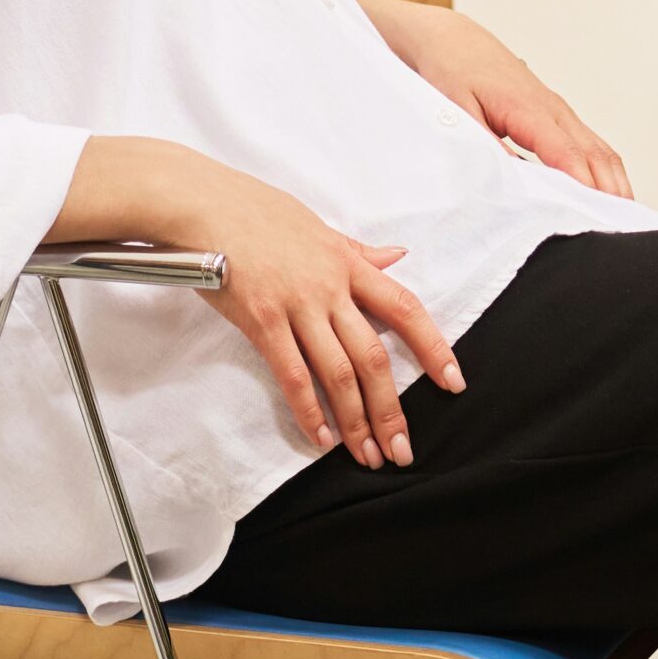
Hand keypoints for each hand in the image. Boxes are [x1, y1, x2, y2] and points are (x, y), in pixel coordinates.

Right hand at [45, 136, 462, 467]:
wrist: (204, 203)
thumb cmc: (256, 211)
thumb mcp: (316, 225)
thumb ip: (357, 251)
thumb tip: (397, 257)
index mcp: (348, 263)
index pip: (404, 308)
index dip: (433, 347)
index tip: (453, 381)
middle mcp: (330, 287)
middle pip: (374, 356)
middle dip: (392, 408)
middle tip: (402, 450)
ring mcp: (296, 305)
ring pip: (339, 372)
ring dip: (357, 420)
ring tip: (367, 455)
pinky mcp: (262, 320)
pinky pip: (293, 375)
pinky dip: (309, 411)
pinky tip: (321, 438)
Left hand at [360, 0, 633, 199]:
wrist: (454, 41)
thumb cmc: (453, 72)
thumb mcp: (457, 111)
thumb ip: (484, 146)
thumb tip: (509, 181)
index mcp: (528, 108)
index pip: (566, 151)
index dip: (584, 184)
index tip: (597, 214)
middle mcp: (553, 109)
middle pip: (595, 155)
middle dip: (612, 193)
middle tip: (621, 232)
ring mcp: (559, 112)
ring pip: (600, 150)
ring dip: (615, 184)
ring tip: (625, 222)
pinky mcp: (557, 117)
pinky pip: (590, 145)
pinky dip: (605, 171)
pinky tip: (608, 195)